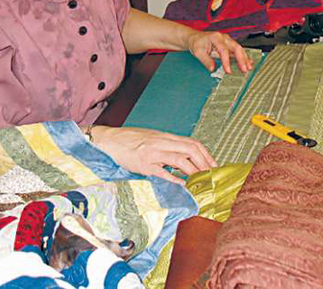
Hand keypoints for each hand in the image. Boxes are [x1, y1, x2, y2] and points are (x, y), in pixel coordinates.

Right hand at [89, 126, 216, 184]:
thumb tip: (183, 159)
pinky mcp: (142, 164)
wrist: (108, 141)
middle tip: (211, 175)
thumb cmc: (129, 141)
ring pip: (179, 159)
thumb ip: (166, 147)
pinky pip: (162, 171)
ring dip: (193, 170)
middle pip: (190, 149)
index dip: (206, 154)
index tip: (214, 165)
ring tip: (201, 181)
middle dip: (204, 162)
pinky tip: (182, 185)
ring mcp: (152, 153)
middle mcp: (160, 142)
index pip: (192, 142)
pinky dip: (174, 178)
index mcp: (164, 137)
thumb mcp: (151, 139)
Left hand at [186, 30, 252, 74]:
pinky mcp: (228, 46)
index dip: (226, 61)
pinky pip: (237, 51)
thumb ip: (206, 60)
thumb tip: (213, 69)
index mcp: (216, 37)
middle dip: (241, 59)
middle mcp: (224, 38)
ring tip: (249, 67)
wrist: (195, 38)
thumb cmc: (196, 43)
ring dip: (244, 58)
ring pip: (239, 49)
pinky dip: (243, 57)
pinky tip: (248, 63)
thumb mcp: (197, 52)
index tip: (228, 71)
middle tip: (245, 69)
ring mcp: (227, 41)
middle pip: (236, 47)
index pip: (223, 50)